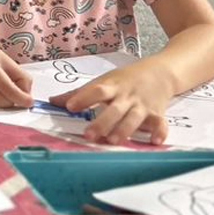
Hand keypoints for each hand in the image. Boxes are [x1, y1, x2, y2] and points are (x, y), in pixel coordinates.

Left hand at [50, 63, 174, 144]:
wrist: (159, 72)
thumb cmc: (125, 79)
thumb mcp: (103, 81)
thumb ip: (79, 93)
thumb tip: (53, 102)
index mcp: (111, 86)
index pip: (96, 90)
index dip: (83, 98)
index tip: (70, 107)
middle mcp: (126, 96)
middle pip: (114, 109)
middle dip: (102, 122)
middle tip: (89, 135)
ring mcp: (143, 105)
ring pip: (134, 118)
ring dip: (124, 129)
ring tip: (113, 141)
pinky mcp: (158, 113)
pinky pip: (160, 123)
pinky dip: (159, 132)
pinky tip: (155, 142)